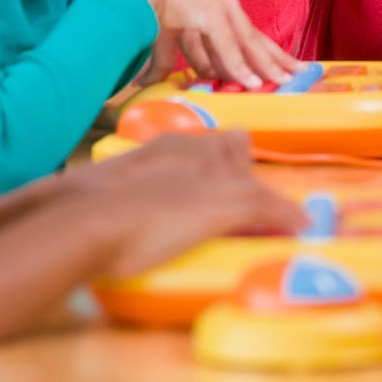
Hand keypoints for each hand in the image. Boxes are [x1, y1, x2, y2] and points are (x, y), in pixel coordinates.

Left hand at [80, 131, 305, 277]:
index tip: (254, 204)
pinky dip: (152, 211)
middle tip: (225, 219)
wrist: (78, 228)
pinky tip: (148, 237)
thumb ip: (266, 207)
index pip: (238, 144)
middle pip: (207, 156)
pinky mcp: (104, 192)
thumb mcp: (223, 209)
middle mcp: (165, 150)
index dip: (249, 170)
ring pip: (172, 175)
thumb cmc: (157, 216)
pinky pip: (141, 194)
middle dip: (220, 182)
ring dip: (185, 196)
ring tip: (187, 231)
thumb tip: (304, 219)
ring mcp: (132, 169)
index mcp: (195, 147)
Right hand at [104, 0, 301, 88]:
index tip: (277, 64)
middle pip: (252, 34)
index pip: (243, 26)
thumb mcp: (166, 26)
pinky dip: (240, 68)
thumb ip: (173, 50)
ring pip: (246, 43)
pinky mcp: (212, 12)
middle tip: (294, 73)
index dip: (260, 48)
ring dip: (261, 67)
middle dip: (272, 57)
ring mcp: (220, 2)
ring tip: (278, 83)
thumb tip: (157, 77)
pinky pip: (229, 48)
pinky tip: (253, 82)